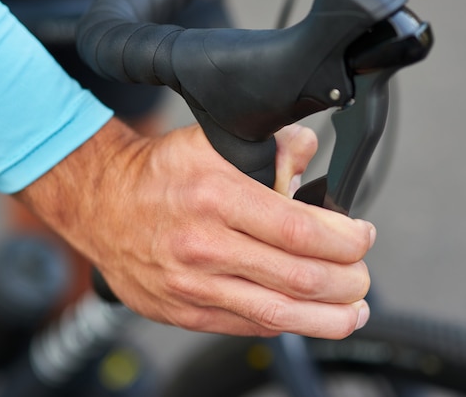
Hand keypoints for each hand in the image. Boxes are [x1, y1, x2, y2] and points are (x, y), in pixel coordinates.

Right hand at [14, 118, 374, 338]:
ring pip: (280, 314)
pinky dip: (287, 323)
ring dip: (330, 318)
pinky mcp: (185, 312)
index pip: (301, 230)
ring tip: (354, 311)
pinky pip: (249, 325)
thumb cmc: (159, 175)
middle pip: (300, 278)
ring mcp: (194, 286)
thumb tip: (310, 154)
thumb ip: (270, 146)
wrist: (102, 204)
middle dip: (348, 282)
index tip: (362, 237)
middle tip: (363, 275)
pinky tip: (307, 316)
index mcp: (217, 197)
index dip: (345, 240)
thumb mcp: (212, 141)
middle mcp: (205, 246)